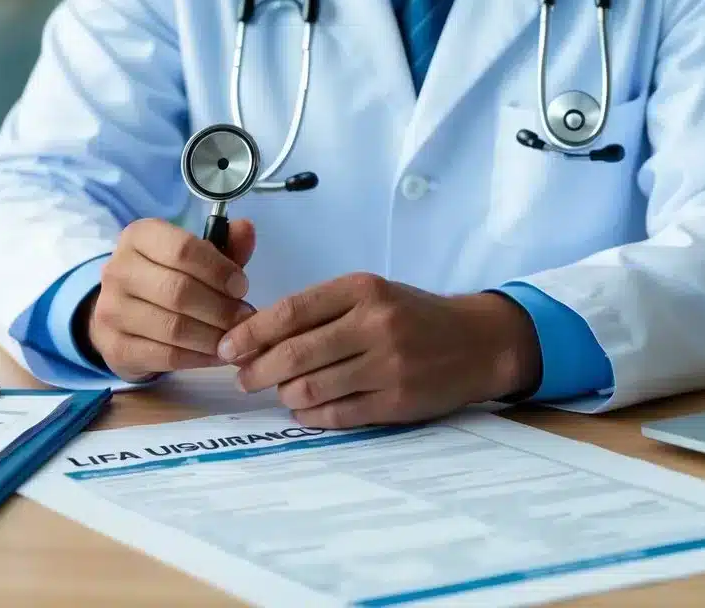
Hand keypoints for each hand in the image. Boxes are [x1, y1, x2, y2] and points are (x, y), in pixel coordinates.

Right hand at [82, 218, 256, 381]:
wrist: (122, 314)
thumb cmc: (166, 278)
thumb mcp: (195, 257)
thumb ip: (224, 245)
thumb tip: (246, 229)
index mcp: (138, 237)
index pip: (182, 249)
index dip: (219, 269)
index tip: (241, 286)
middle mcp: (118, 270)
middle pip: (179, 291)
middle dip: (221, 308)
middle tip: (244, 317)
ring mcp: (111, 310)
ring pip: (174, 327)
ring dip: (213, 335)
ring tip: (234, 336)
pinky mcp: (116, 347)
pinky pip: (167, 356)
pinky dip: (200, 358)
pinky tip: (217, 354)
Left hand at [216, 274, 541, 428]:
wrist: (477, 341)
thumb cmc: (412, 315)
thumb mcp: (370, 294)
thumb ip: (320, 310)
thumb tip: (257, 336)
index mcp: (361, 289)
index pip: (290, 311)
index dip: (251, 333)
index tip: (227, 347)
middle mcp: (374, 324)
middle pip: (294, 353)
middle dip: (258, 370)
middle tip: (243, 379)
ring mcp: (388, 365)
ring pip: (312, 387)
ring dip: (284, 394)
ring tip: (280, 392)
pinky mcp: (398, 401)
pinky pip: (339, 413)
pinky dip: (312, 414)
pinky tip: (305, 408)